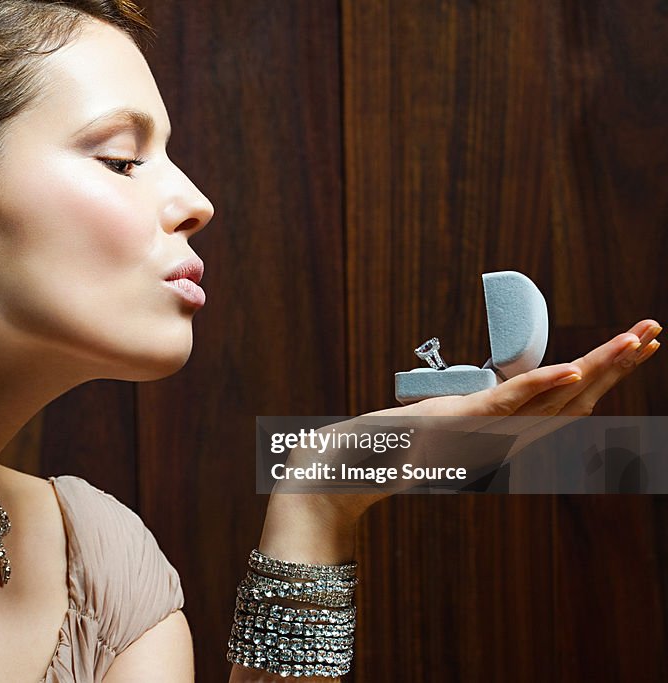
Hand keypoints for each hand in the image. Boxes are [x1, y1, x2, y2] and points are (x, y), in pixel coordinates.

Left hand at [260, 319, 660, 563]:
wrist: (346, 473)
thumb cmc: (387, 452)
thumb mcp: (434, 427)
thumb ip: (462, 417)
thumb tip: (479, 403)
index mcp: (501, 432)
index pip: (565, 398)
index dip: (603, 372)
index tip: (635, 344)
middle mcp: (503, 433)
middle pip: (574, 394)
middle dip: (617, 363)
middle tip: (656, 331)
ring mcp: (486, 429)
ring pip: (554, 395)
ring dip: (599, 365)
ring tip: (639, 338)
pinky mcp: (461, 422)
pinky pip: (511, 402)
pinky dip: (545, 384)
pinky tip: (578, 367)